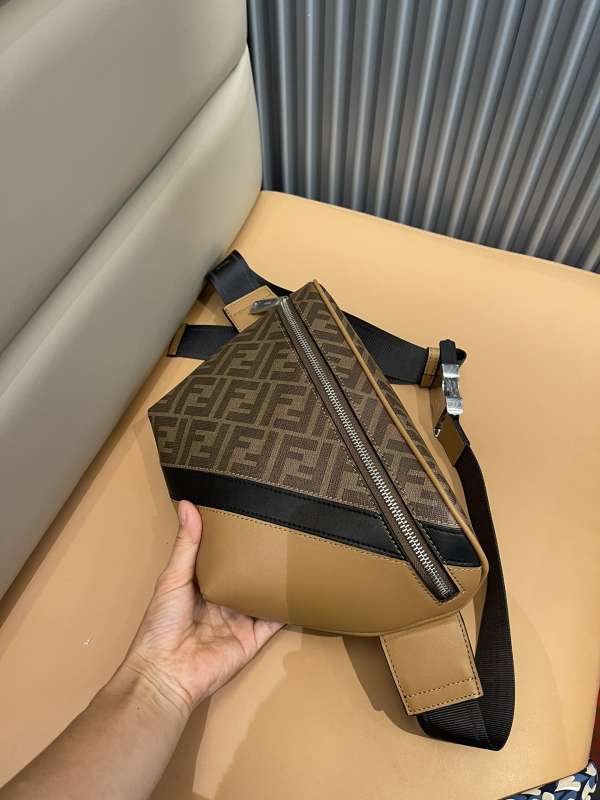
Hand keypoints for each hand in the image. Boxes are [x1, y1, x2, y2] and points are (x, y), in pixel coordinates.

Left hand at [121, 501, 281, 717]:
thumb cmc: (162, 624)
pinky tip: (305, 587)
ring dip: (277, 579)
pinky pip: (276, 620)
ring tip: (297, 550)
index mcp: (201, 584)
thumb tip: (188, 504)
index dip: (234, 538)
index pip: (222, 557)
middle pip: (247, 575)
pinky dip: (289, 607)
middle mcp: (223, 600)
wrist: (167, 673)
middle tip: (282, 527)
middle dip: (261, 556)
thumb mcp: (172, 578)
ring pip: (263, 594)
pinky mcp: (254, 637)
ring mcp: (240, 619)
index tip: (250, 512)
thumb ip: (187, 545)